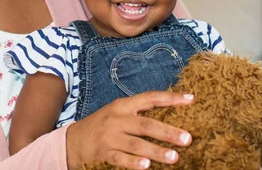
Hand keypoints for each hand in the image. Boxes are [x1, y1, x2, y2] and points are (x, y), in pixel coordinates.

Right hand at [65, 91, 193, 169]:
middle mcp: (116, 118)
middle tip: (187, 138)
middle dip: (167, 131)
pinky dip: (134, 162)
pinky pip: (120, 158)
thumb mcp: (117, 114)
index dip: (170, 98)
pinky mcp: (103, 153)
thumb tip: (168, 116)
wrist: (71, 141)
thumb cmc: (100, 127)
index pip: (149, 98)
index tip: (190, 99)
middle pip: (145, 124)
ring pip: (136, 143)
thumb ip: (138, 113)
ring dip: (156, 150)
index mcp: (122, 105)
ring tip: (174, 157)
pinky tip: (146, 166)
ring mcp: (109, 136)